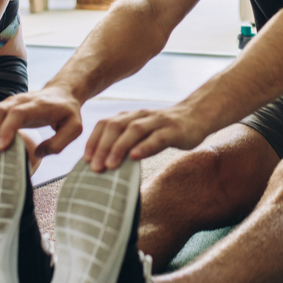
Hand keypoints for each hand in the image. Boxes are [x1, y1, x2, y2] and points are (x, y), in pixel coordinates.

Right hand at [0, 86, 83, 160]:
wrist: (62, 93)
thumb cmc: (68, 113)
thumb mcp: (74, 128)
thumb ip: (60, 142)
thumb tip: (36, 153)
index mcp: (36, 106)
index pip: (17, 114)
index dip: (7, 129)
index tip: (2, 147)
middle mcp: (19, 102)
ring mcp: (8, 103)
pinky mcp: (2, 109)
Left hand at [84, 103, 209, 171]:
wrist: (197, 116)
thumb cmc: (165, 130)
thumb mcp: (143, 134)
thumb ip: (127, 143)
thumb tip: (105, 165)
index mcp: (131, 116)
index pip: (106, 124)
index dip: (94, 140)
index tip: (86, 159)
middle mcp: (141, 116)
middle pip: (116, 126)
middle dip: (102, 147)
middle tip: (95, 167)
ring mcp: (158, 121)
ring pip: (134, 130)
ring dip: (119, 147)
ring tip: (110, 165)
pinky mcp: (174, 130)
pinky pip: (157, 137)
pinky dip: (145, 146)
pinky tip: (136, 157)